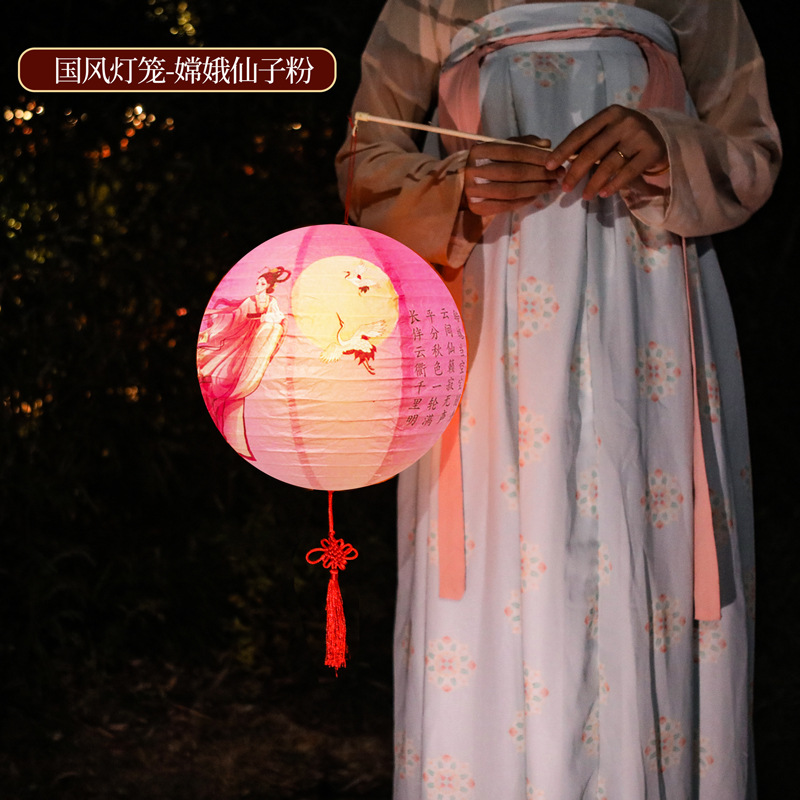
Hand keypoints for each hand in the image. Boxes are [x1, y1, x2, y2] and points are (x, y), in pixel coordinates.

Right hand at [463, 135, 564, 215]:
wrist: (460, 185)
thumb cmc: (486, 163)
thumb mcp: (501, 147)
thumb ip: (523, 143)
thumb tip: (546, 144)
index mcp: (480, 149)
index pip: (515, 152)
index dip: (538, 157)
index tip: (556, 161)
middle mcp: (475, 169)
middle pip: (515, 172)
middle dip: (541, 174)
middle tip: (558, 174)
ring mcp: (474, 190)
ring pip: (512, 190)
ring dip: (536, 188)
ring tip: (552, 185)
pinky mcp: (478, 207)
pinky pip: (506, 205)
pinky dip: (524, 201)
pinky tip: (536, 196)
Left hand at [545, 105, 667, 200]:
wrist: (661, 136)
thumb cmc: (625, 137)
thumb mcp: (607, 132)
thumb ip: (588, 143)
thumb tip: (560, 163)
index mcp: (608, 114)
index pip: (580, 133)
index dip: (563, 151)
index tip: (549, 166)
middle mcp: (624, 121)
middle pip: (593, 150)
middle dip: (575, 171)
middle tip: (565, 188)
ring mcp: (639, 135)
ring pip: (609, 163)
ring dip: (594, 182)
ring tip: (585, 196)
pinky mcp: (651, 151)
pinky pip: (628, 172)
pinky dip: (614, 185)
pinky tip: (603, 194)